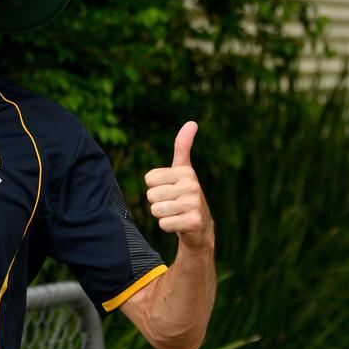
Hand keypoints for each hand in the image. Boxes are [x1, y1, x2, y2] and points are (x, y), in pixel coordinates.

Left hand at [145, 122, 212, 249]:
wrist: (200, 226)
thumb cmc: (185, 194)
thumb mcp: (183, 169)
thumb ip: (183, 146)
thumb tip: (192, 122)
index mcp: (185, 172)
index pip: (149, 179)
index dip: (154, 187)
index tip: (169, 189)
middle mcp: (192, 186)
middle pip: (151, 195)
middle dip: (157, 202)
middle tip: (172, 203)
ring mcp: (194, 204)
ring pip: (156, 210)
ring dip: (162, 215)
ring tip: (175, 213)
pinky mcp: (193, 222)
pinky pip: (163, 224)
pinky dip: (167, 226)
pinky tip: (179, 223)